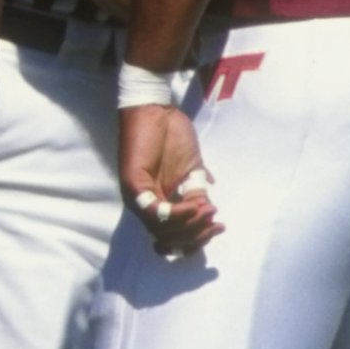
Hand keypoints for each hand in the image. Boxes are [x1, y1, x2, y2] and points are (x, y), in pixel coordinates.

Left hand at [119, 103, 218, 258]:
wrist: (155, 108)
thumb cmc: (171, 135)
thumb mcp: (191, 169)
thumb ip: (197, 190)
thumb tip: (208, 212)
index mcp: (156, 203)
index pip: (170, 236)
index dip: (194, 240)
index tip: (217, 229)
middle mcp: (143, 205)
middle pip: (168, 237)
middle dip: (196, 235)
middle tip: (215, 223)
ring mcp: (135, 197)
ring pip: (161, 228)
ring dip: (189, 224)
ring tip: (208, 210)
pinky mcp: (132, 185)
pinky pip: (154, 211)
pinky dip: (176, 213)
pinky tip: (193, 205)